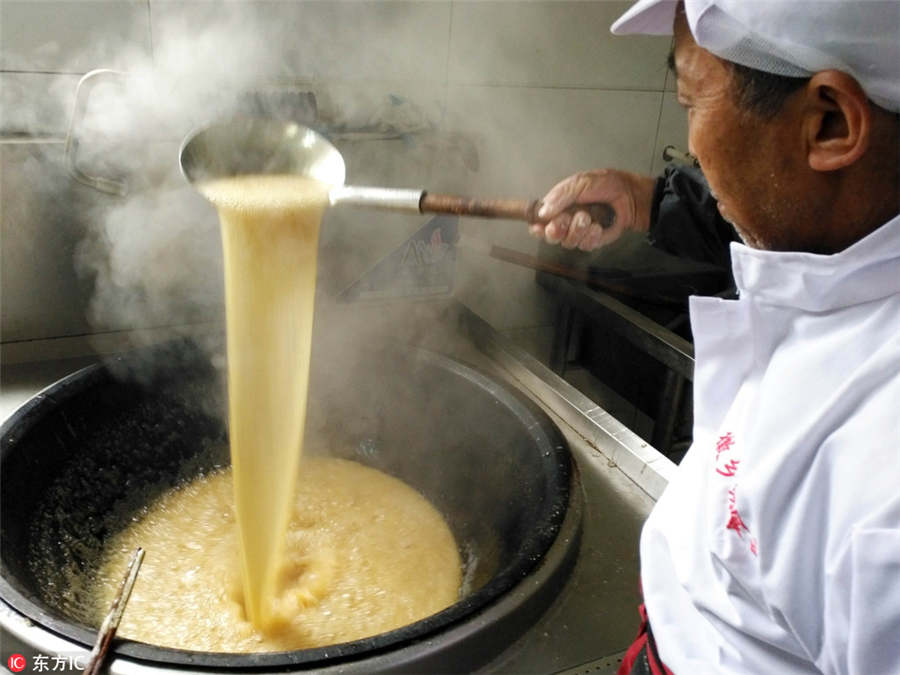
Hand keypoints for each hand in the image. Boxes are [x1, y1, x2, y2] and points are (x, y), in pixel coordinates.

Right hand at [529, 169, 655, 250]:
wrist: (631, 196)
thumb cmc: (606, 184)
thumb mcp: (580, 183)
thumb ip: (560, 196)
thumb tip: (543, 213)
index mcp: (558, 206)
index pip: (539, 222)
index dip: (537, 227)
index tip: (540, 227)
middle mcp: (565, 221)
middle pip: (550, 236)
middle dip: (558, 229)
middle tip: (568, 219)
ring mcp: (578, 233)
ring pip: (567, 242)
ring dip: (577, 230)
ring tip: (589, 218)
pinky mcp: (592, 241)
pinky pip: (584, 246)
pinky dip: (591, 236)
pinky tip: (599, 227)